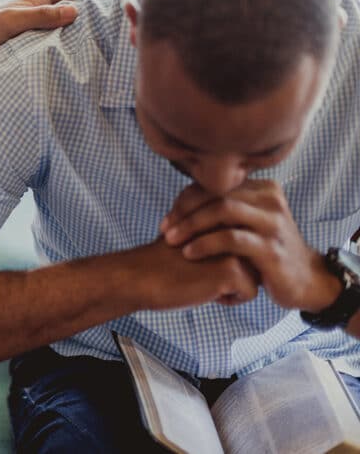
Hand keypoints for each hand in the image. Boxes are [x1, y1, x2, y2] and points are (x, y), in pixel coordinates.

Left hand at [0, 0, 101, 66]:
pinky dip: (62, 30)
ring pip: (57, 12)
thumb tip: (75, 11)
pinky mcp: (20, 34)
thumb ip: (43, 16)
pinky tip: (67, 42)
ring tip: (95, 24)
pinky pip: (49, 28)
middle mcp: (32, 5)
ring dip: (75, 14)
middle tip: (110, 4)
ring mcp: (26, 19)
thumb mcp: (15, 22)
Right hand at [122, 237, 258, 309]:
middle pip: (256, 259)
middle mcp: (232, 224)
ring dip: (233, 286)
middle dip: (235, 273)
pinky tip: (204, 290)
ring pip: (256, 277)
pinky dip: (229, 299)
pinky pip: (249, 293)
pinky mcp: (232, 268)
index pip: (248, 245)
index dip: (229, 260)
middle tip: (201, 271)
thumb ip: (221, 232)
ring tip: (202, 279)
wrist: (140, 275)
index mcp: (223, 213)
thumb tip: (250, 252)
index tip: (202, 261)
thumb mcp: (195, 235)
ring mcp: (234, 246)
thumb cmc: (164, 261)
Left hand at [160, 181, 341, 311]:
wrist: (304, 281)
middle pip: (216, 194)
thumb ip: (223, 211)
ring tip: (171, 241)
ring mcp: (273, 223)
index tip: (166, 221)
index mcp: (261, 189)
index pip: (214, 186)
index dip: (185, 201)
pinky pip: (232, 238)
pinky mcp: (272, 248)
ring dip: (191, 225)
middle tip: (164, 230)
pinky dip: (205, 244)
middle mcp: (270, 200)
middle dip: (184, 211)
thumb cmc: (265, 253)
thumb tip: (181, 204)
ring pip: (223, 210)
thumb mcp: (246, 226)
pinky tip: (189, 253)